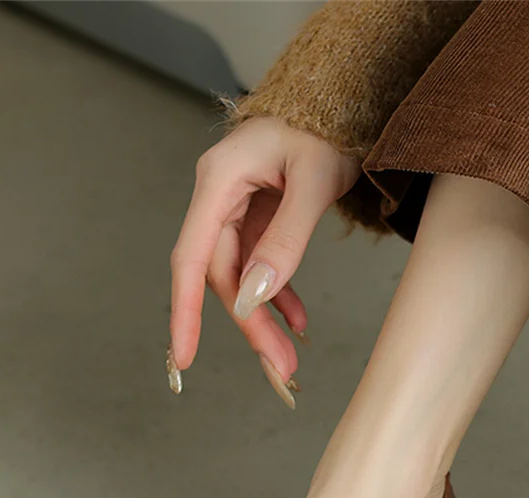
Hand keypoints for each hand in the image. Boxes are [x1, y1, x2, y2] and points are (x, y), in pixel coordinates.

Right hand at [169, 117, 360, 399]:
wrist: (342, 99)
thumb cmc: (327, 127)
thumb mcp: (312, 184)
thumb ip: (286, 241)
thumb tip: (255, 295)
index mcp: (219, 181)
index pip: (191, 260)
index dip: (185, 313)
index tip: (186, 357)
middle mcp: (221, 196)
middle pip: (223, 276)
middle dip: (250, 325)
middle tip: (279, 368)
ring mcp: (240, 207)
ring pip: (243, 276)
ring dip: (266, 316)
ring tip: (289, 357)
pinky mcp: (260, 215)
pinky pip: (262, 264)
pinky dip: (279, 294)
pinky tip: (297, 319)